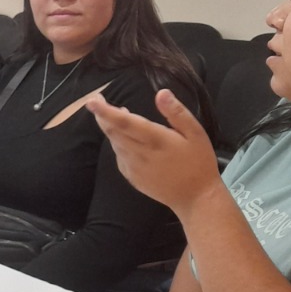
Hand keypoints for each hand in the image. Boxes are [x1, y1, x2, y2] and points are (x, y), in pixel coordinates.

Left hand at [85, 89, 223, 216]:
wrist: (195, 198)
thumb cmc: (199, 163)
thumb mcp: (196, 133)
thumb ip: (177, 113)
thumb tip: (161, 93)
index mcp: (155, 140)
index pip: (124, 122)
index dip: (105, 111)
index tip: (92, 101)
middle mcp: (140, 154)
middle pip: (113, 132)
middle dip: (101, 115)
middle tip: (97, 100)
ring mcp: (134, 168)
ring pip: (115, 144)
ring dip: (110, 128)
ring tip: (115, 114)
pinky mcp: (132, 177)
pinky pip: (119, 156)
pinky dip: (117, 143)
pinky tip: (125, 137)